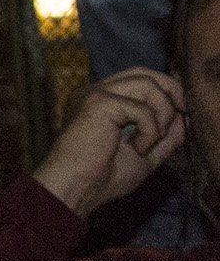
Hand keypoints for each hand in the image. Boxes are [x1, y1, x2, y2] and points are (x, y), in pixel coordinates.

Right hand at [34, 69, 188, 218]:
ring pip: (148, 84)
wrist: (78, 188)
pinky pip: (142, 109)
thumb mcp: (145, 155)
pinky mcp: (99, 103)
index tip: (181, 113)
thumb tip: (183, 119)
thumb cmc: (102, 177)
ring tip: (152, 140)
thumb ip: (164, 137)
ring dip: (162, 115)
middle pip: (144, 72)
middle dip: (172, 91)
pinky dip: (150, 132)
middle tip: (182, 113)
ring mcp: (96, 94)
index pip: (139, 78)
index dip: (166, 90)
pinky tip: (137, 148)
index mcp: (102, 101)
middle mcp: (96, 92)